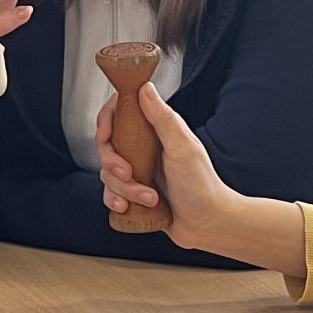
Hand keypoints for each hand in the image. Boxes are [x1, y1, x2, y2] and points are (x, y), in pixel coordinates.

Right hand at [96, 84, 236, 248]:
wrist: (208, 224)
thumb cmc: (202, 185)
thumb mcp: (183, 148)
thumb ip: (163, 118)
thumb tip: (144, 88)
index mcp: (155, 131)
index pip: (120, 114)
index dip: (107, 121)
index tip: (105, 134)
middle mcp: (144, 149)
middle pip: (108, 146)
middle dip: (112, 163)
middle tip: (128, 173)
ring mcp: (138, 171)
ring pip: (108, 173)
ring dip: (124, 189)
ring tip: (149, 197)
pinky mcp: (133, 193)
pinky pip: (110, 194)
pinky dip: (115, 201)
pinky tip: (127, 207)